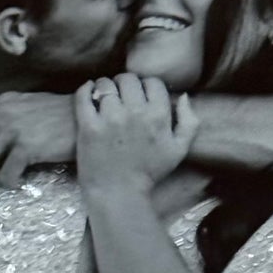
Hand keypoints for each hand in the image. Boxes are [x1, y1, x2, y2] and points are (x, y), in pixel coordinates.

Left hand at [0, 93, 76, 186]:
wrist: (89, 115)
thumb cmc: (63, 114)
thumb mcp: (29, 104)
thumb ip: (7, 115)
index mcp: (0, 104)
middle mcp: (1, 116)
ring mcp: (12, 131)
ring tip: (8, 174)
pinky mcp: (26, 148)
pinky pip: (4, 175)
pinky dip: (11, 182)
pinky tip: (22, 179)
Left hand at [74, 74, 197, 197]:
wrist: (119, 192)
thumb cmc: (149, 172)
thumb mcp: (179, 150)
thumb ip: (189, 122)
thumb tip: (184, 96)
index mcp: (159, 116)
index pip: (152, 82)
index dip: (146, 86)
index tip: (139, 95)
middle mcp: (135, 113)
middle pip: (129, 79)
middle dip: (125, 84)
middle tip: (121, 95)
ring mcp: (110, 118)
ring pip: (106, 84)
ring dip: (105, 86)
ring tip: (104, 96)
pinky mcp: (89, 126)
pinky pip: (84, 95)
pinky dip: (86, 89)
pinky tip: (89, 92)